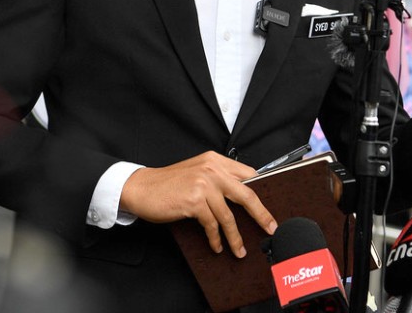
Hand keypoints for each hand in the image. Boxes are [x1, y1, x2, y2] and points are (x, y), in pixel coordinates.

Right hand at [119, 151, 276, 257]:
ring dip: (235, 237)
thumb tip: (241, 200)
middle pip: (247, 194)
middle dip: (261, 214)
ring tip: (239, 250)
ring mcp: (203, 184)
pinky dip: (216, 238)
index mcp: (215, 160)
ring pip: (229, 215)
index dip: (262, 193)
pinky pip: (212, 224)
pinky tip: (216, 245)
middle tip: (270, 227)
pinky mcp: (194, 201)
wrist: (141, 187)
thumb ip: (217, 180)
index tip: (269, 209)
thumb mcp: (196, 173)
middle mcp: (212, 169)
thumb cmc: (168, 184)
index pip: (248, 175)